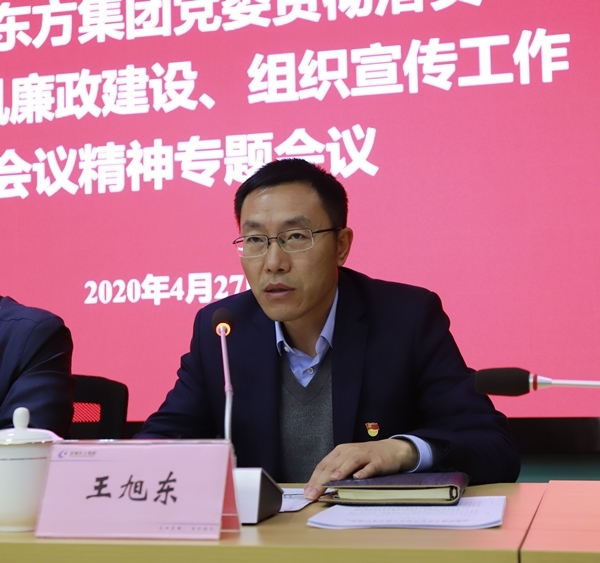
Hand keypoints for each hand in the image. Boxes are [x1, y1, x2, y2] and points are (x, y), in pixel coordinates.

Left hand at [303, 439, 417, 500]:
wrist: (392, 450)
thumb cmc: (366, 458)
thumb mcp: (348, 461)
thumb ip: (335, 471)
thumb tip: (317, 488)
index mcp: (340, 452)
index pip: (323, 465)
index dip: (314, 479)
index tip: (307, 493)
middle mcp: (349, 452)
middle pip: (333, 465)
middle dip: (322, 480)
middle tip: (314, 494)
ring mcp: (364, 455)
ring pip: (350, 462)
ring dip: (341, 472)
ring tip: (332, 481)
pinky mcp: (378, 461)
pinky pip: (370, 467)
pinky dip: (364, 472)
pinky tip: (358, 478)